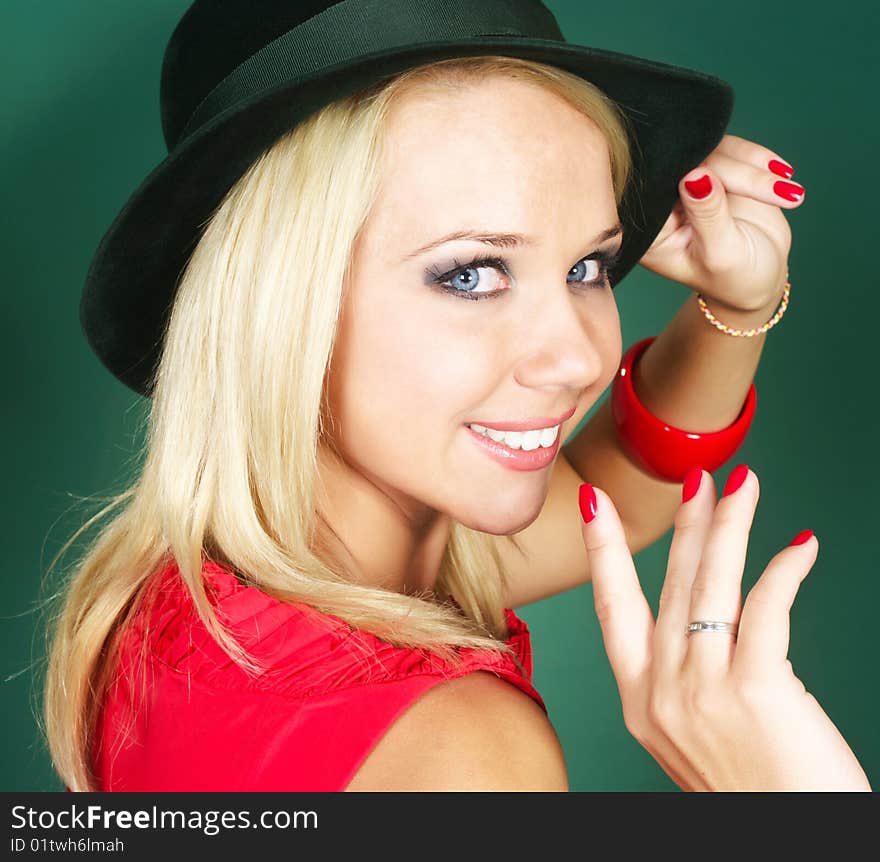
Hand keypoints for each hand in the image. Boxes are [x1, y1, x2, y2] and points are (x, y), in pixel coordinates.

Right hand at [577, 467, 871, 790]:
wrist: (791, 846)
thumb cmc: (752, 792)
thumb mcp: (692, 732)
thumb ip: (685, 675)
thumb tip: (709, 615)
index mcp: (639, 701)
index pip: (610, 608)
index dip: (602, 550)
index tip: (593, 503)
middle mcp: (662, 692)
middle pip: (670, 586)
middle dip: (685, 525)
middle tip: (696, 479)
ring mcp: (704, 691)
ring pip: (712, 587)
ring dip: (729, 527)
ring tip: (743, 486)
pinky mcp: (755, 691)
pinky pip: (767, 610)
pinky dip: (783, 571)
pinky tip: (798, 545)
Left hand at [638, 134, 801, 313]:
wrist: (759, 276)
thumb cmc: (735, 278)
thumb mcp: (721, 254)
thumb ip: (707, 215)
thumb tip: (694, 175)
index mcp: (649, 231)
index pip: (659, 191)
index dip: (689, 176)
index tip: (724, 186)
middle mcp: (660, 204)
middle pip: (687, 165)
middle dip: (734, 173)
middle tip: (778, 189)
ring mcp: (685, 184)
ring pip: (712, 150)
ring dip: (753, 167)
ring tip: (788, 192)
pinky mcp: (710, 169)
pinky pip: (730, 149)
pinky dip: (758, 160)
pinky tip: (782, 175)